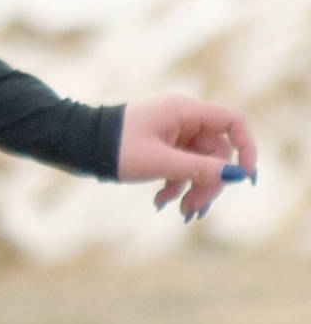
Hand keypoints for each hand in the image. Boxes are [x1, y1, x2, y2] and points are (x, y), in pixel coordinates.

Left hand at [116, 93, 257, 220]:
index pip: (233, 121)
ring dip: (194, 189)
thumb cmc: (114, 148)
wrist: (76, 144)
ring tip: (180, 212)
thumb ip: (199, 169)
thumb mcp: (159, 162)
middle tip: (194, 210)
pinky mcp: (162, 146)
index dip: (246, 149)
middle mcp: (182, 118)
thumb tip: (237, 175)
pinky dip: (176, 185)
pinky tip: (160, 201)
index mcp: (183, 110)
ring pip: (201, 163)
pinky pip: (182, 166)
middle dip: (210, 183)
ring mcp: (172, 133)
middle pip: (218, 152)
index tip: (245, 179)